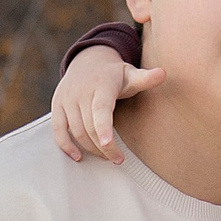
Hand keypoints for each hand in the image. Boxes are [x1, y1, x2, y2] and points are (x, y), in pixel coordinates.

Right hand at [51, 48, 163, 164]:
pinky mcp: (57, 105)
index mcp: (101, 85)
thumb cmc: (114, 75)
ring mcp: (67, 98)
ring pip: (76, 131)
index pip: (101, 109)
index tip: (108, 144)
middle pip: (89, 126)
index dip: (103, 127)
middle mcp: (81, 91)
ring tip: (106, 156)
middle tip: (118, 159)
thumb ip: (146, 78)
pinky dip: (65, 145)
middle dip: (104, 147)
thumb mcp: (130, 74)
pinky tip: (78, 157)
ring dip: (91, 148)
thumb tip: (163, 74)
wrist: (88, 61)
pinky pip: (58, 129)